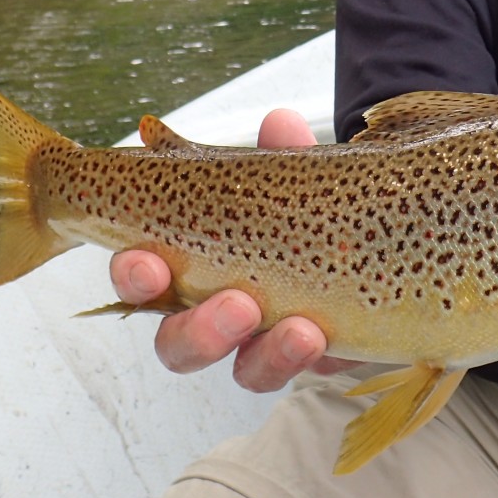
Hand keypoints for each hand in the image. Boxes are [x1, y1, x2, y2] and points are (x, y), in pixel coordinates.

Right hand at [108, 109, 359, 392]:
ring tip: (298, 329)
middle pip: (178, 344)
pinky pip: (299, 373)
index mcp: (190, 265)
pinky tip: (321, 336)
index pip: (143, 280)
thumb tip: (279, 124)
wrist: (363, 249)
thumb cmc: (301, 212)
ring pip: (241, 370)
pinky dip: (306, 358)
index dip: (135, 277)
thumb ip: (283, 156)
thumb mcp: (293, 179)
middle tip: (236, 304)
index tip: (146, 263)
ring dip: (264, 353)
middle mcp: (215, 314)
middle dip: (198, 331)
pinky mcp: (307, 359)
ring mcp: (260, 344)